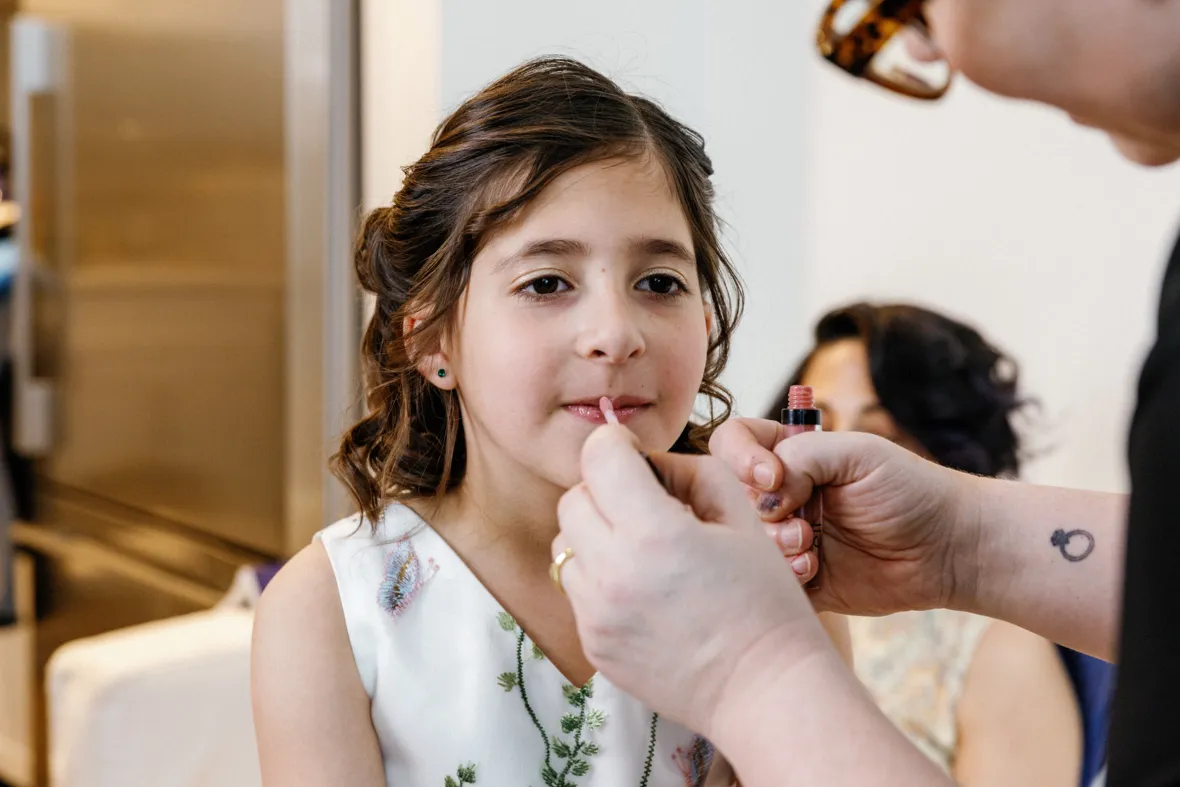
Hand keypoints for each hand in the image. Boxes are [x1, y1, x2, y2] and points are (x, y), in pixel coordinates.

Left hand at [554, 425, 832, 735]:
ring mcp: (596, 615)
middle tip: (643, 505)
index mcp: (654, 533)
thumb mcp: (743, 516)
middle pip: (572, 499)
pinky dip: (600, 578)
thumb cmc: (765, 601)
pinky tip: (643, 590)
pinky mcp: (593, 644)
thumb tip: (647, 462)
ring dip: (595, 535)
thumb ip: (689, 472)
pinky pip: (577, 590)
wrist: (765, 689)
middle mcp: (613, 573)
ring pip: (565, 546)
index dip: (616, 445)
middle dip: (603, 490)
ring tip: (642, 551)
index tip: (634, 455)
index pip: (598, 457)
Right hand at [709, 419, 979, 616]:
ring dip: (772, 546)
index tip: (773, 478)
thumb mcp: (857, 453)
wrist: (949, 548)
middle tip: (802, 525)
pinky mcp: (798, 579)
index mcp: (789, 455)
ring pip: (742, 542)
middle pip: (729, 498)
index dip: (738, 459)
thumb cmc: (911, 489)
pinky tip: (816, 571)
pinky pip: (766, 581)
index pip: (731, 443)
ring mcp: (785, 537)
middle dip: (760, 513)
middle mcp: (780, 495)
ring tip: (811, 549)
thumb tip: (763, 492)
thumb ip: (801, 457)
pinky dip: (784, 575)